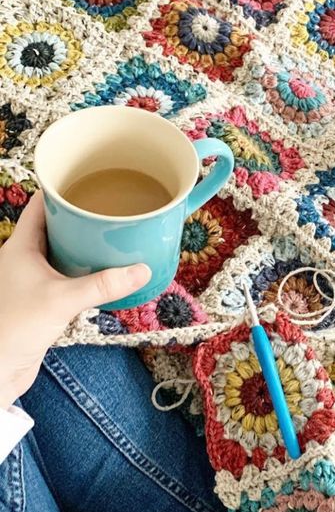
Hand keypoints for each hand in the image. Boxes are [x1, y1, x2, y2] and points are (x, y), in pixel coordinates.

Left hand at [0, 192, 150, 408]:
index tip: (92, 183)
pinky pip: (69, 276)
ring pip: (64, 252)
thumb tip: (143, 270)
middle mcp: (25, 259)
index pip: (42, 206)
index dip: (64, 191)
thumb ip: (103, 285)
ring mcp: (34, 280)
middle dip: (84, 219)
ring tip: (118, 239)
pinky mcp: (43, 300)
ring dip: (88, 247)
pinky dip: (88, 271)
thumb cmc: (14, 328)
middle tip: (114, 211)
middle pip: (57, 227)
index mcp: (21, 247)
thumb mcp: (63, 300)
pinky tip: (108, 273)